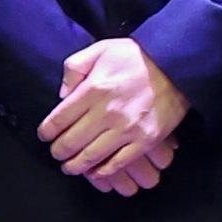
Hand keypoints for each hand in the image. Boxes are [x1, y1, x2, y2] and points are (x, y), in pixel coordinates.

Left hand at [46, 38, 189, 187]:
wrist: (177, 65)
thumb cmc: (136, 56)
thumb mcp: (100, 49)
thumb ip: (74, 67)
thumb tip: (62, 95)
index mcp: (93, 89)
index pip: (58, 119)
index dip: (47, 131)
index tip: (45, 135)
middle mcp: (107, 112)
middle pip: (71, 142)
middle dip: (58, 151)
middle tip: (56, 153)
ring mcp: (127, 129)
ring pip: (91, 157)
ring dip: (75, 166)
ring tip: (70, 167)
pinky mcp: (145, 141)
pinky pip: (118, 163)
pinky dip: (102, 172)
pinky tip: (94, 172)